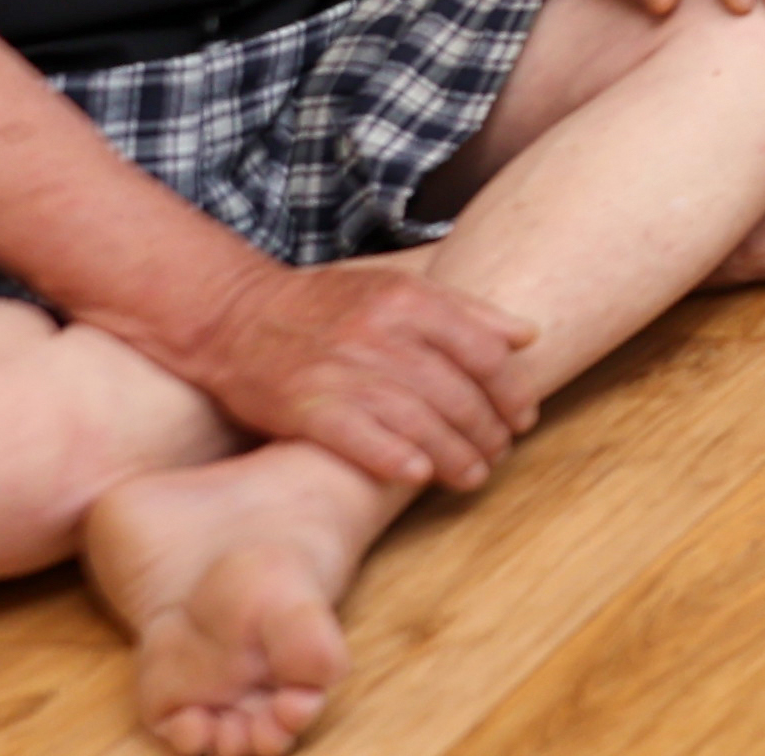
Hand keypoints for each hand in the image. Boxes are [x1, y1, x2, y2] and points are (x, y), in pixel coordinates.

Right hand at [171, 260, 540, 492]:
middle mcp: (379, 334)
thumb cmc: (329, 306)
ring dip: (455, 454)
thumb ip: (465, 311)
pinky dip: (395, 458)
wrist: (237, 317)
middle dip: (488, 430)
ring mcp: (341, 370)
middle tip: (501, 452)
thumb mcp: (398, 287)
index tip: (524, 416)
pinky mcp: (304, 406)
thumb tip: (527, 336)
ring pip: (418, 420)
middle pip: (456, 392)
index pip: (483, 352)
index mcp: (410, 301)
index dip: (512, 390)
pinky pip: (360, 437)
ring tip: (474, 475)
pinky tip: (420, 475)